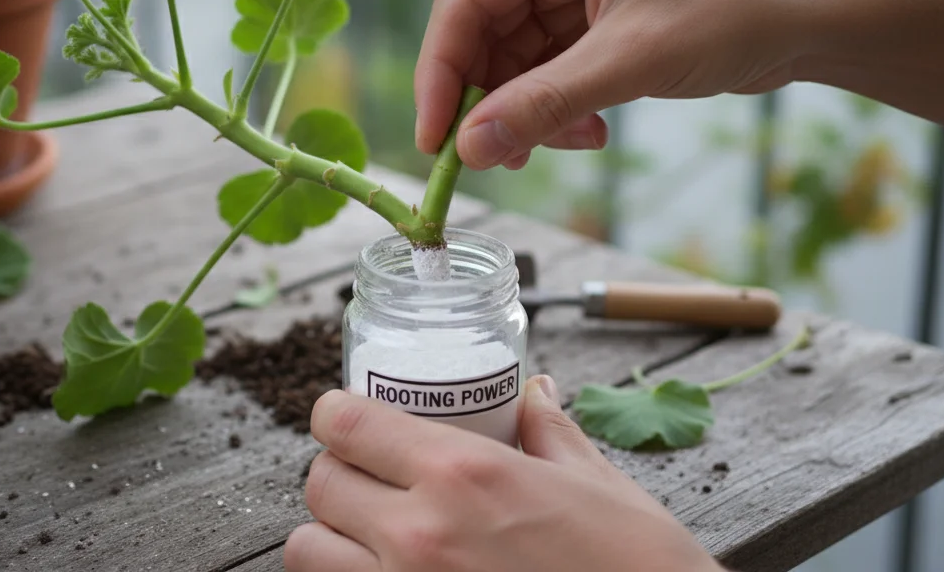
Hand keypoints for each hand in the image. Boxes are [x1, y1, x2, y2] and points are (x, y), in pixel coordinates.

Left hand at [284, 376, 722, 571]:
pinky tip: (388, 571)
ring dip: (331, 536)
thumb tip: (533, 389)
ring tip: (369, 535)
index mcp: (463, 475)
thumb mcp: (595, 484)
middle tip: (372, 477)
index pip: (344, 424)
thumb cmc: (635, 565)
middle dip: (340, 473)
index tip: (347, 416)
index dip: (336, 413)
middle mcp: (420, 534)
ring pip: (307, 551)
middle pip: (319, 484)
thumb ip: (547, 429)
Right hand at [415, 0, 815, 169]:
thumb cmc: (737, 10)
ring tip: (561, 144)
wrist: (814, 16)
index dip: (441, 71)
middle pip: (483, 31)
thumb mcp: (631, 63)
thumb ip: (543, 106)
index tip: (434, 139)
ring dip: (527, 111)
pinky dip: (556, 107)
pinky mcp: (593, 14)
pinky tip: (590, 130)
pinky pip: (547, 68)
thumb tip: (469, 151)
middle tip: (490, 158)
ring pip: (513, 58)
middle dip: (488, 99)